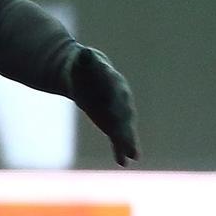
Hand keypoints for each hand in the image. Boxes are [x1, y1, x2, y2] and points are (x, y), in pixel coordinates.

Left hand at [68, 45, 139, 164]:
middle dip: (124, 128)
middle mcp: (120, 99)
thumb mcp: (83, 62)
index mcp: (112, 84)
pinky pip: (118, 136)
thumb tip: (83, 53)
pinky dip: (121, 148)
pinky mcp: (113, 121)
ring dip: (128, 142)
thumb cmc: (83, 68)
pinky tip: (125, 162)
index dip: (115, 106)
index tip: (114, 116)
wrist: (87, 73)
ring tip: (133, 155)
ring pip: (124, 128)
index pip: (115, 96)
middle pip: (123, 115)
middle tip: (127, 142)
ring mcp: (118, 110)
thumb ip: (85, 60)